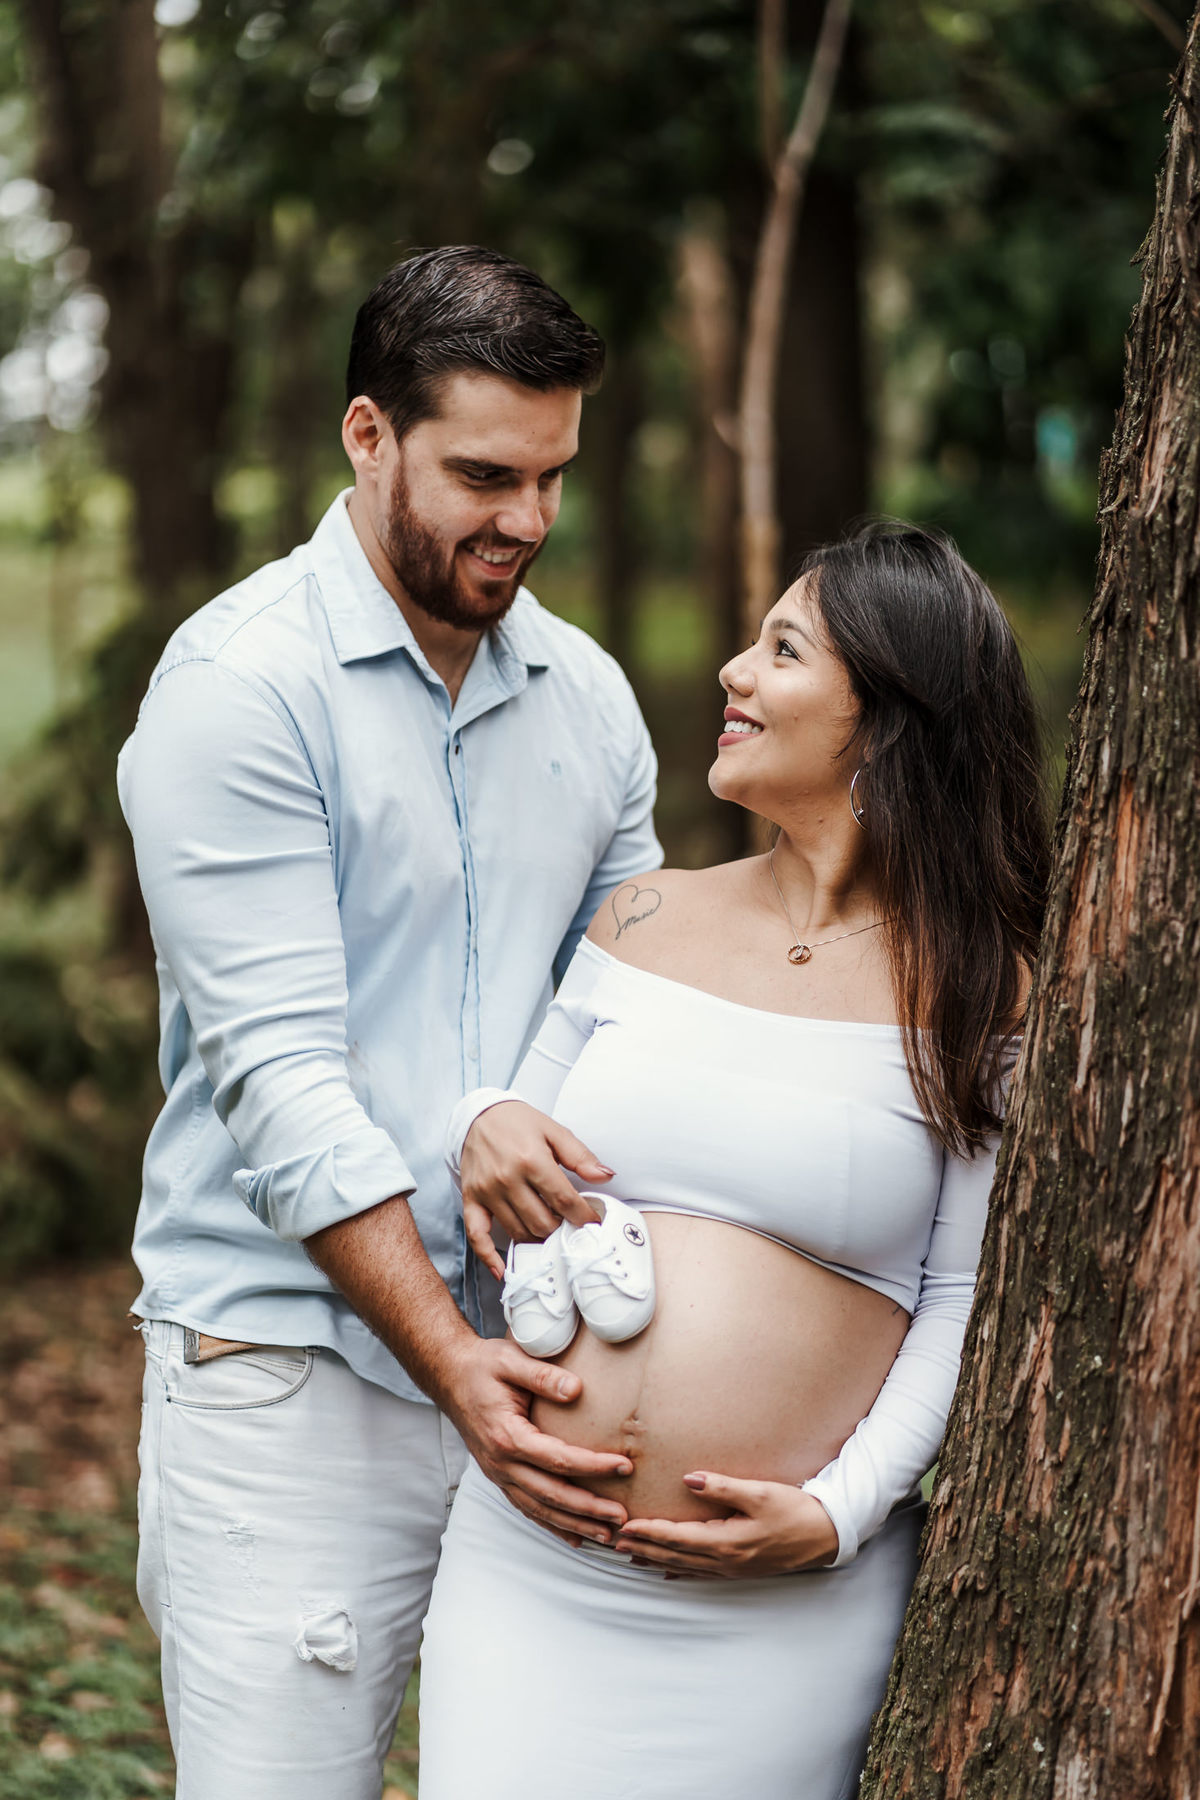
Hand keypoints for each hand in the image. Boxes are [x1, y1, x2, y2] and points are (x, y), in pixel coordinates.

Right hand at [439, 1335, 631, 1546]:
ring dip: (575, 1524)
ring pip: (540, 1509)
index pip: (558, 1458)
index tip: (624, 1466)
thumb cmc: (483, 1366)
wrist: (450, 1377)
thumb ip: (542, 1375)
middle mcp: (501, 1463)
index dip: (593, 1466)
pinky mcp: (500, 1477)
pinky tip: (576, 1536)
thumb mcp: (510, 1360)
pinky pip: (527, 1508)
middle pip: (551, 1494)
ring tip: (607, 1535)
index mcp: (506, 1436)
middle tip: (623, 1516)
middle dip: (589, 1508)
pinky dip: (553, 1525)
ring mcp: (498, 1474)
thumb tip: (576, 1389)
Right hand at [460, 1100, 612, 1278]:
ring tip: (551, 1235)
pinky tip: (502, 1271)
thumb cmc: (520, 1123)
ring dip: (538, 1239)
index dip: (583, 1216)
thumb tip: (606, 1176)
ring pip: (518, 1231)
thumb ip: (581, 1156)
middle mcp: (507, 1178)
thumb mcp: (554, 1131)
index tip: (594, 1224)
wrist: (478, 1115)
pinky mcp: (470, 1199)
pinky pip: (477, 1235)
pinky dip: (488, 1257)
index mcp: (531, 1159)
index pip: (564, 1200)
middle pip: (542, 1221)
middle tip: (573, 1229)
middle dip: (562, 1229)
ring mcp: (487, 1192)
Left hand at [614, 1473, 839, 1577]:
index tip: (624, 1527)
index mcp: (727, 1542)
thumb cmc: (796, 1510)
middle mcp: (726, 1560)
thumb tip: (688, 1479)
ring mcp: (734, 1569)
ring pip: (685, 1567)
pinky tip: (668, 1572)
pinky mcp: (742, 1569)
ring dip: (656, 1560)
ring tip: (631, 1556)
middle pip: (675, 1556)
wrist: (828, 1536)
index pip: (677, 1538)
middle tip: (613, 1544)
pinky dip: (680, 1571)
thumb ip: (722, 1487)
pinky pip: (702, 1573)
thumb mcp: (760, 1493)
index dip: (648, 1533)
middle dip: (644, 1549)